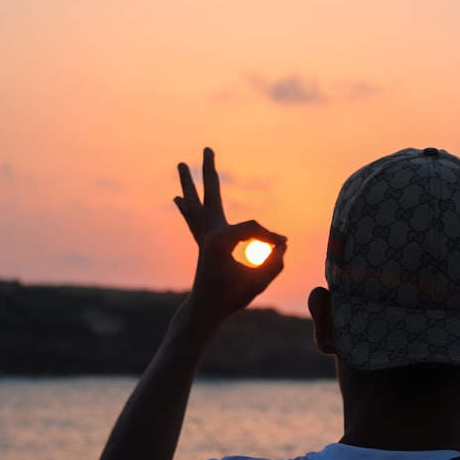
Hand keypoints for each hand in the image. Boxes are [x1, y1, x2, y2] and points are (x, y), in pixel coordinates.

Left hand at [173, 147, 286, 321]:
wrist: (204, 310)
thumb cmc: (231, 297)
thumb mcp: (259, 281)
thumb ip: (274, 262)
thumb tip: (280, 244)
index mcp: (219, 240)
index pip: (253, 229)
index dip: (270, 237)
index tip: (281, 248)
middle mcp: (208, 234)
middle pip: (210, 195)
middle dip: (208, 172)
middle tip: (206, 149)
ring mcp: (203, 237)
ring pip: (196, 204)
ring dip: (188, 185)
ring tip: (180, 164)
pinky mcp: (202, 245)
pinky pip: (193, 221)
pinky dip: (187, 209)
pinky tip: (178, 199)